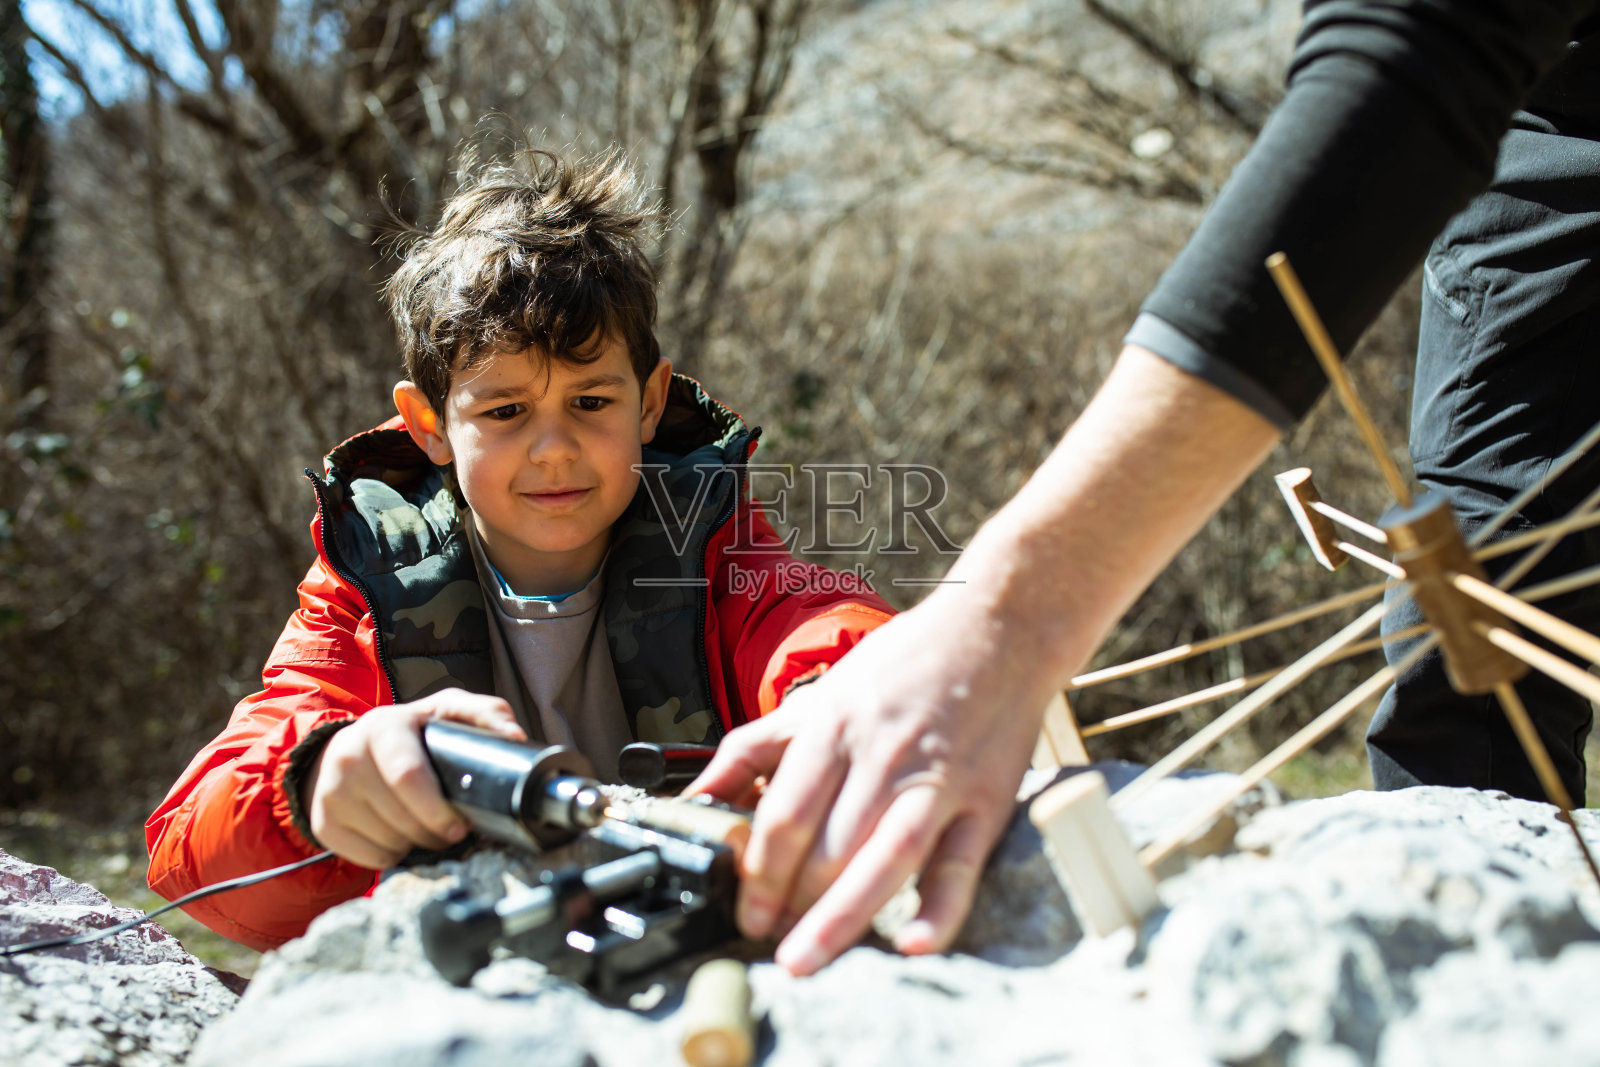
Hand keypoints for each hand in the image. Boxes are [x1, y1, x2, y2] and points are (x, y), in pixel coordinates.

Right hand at [303, 689, 525, 868]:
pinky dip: (394, 854)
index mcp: (384, 727)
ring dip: (418, 843)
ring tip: (425, 825)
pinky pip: (372, 858)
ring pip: (390, 842)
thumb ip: (485, 714)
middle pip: (403, 819)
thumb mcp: (445, 710)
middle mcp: (349, 757)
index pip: (408, 777)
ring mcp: (330, 792)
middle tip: (452, 829)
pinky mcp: (323, 822)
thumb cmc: (409, 733)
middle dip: (436, 832)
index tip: (461, 826)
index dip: (438, 810)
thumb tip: (514, 737)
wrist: (344, 750)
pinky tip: (398, 833)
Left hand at [688, 583, 1058, 974]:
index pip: (786, 813)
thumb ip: (756, 746)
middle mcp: (883, 754)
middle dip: (791, 903)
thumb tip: (699, 798)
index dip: (758, 872)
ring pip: (885, 859)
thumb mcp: (821, 693)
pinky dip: (942, 908)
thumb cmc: (904, 663)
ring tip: (806, 960)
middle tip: (771, 944)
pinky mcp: (987, 800)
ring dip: (842, 918)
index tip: (745, 913)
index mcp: (835, 725)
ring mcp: (938, 779)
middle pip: (828, 845)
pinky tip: (915, 944)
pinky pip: (962, 863)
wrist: (999, 627)